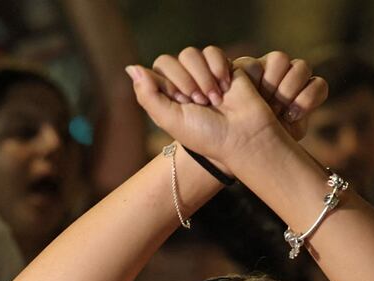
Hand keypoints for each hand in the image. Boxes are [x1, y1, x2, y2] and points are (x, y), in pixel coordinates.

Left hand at [127, 47, 326, 166]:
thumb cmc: (207, 135)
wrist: (244, 135)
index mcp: (168, 97)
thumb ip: (148, 96)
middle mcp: (184, 84)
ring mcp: (203, 75)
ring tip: (215, 99)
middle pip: (171, 60)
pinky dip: (218, 67)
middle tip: (199, 102)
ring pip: (191, 54)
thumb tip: (130, 67)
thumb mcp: (170, 120)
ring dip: (202, 76)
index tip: (183, 102)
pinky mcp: (223, 67)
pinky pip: (212, 52)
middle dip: (186, 80)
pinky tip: (226, 86)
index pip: (156, 72)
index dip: (169, 82)